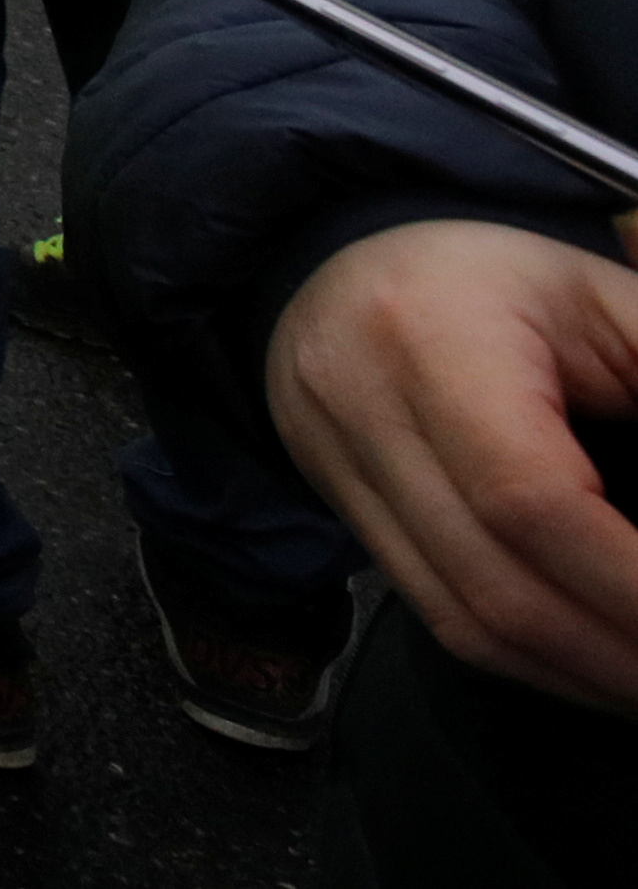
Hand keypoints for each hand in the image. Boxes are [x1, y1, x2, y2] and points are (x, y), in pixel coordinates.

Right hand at [268, 215, 637, 710]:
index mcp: (433, 339)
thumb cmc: (489, 281)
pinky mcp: (348, 523)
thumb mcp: (601, 299)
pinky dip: (537, 663)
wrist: (333, 267)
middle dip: (623, 651)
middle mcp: (362, 412)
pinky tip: (604, 668)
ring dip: (587, 674)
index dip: (629, 580)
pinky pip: (444, 623)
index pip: (529, 495)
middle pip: (498, 582)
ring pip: (467, 621)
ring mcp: (341, 476)